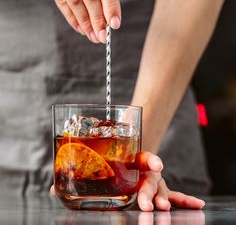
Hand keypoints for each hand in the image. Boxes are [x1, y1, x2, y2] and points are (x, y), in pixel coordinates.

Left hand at [50, 151, 204, 211]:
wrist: (126, 158)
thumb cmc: (111, 164)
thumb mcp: (96, 168)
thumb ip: (77, 177)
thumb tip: (54, 186)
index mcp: (131, 160)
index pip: (142, 158)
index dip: (150, 160)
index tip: (157, 164)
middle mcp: (144, 169)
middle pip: (149, 178)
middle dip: (148, 191)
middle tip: (145, 203)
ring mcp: (152, 181)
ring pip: (161, 189)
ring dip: (164, 198)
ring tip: (165, 208)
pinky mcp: (157, 193)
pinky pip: (173, 195)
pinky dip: (184, 200)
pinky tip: (197, 205)